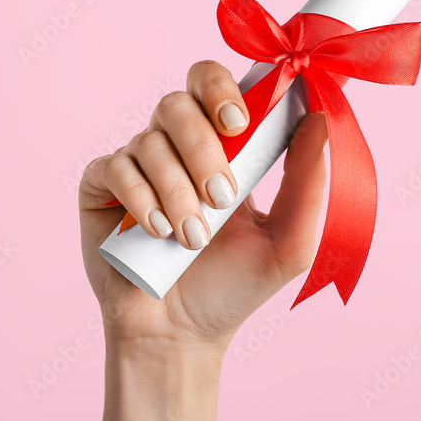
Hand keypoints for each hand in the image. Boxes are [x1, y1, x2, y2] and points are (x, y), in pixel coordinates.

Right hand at [79, 60, 328, 349]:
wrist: (179, 334)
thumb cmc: (233, 287)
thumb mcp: (289, 240)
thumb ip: (308, 182)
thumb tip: (319, 119)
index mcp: (219, 148)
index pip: (213, 85)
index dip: (221, 89)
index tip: (239, 122)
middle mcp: (173, 147)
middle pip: (177, 104)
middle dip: (202, 148)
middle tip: (222, 196)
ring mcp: (134, 165)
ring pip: (149, 142)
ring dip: (176, 191)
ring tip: (191, 239)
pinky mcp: (100, 187)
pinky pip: (115, 166)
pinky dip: (140, 197)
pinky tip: (156, 234)